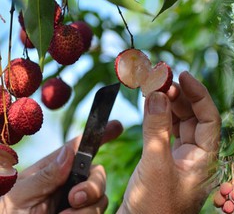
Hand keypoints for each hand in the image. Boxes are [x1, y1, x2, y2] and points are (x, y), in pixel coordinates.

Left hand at [0, 120, 122, 212]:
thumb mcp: (20, 196)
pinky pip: (100, 213)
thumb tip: (69, 151)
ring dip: (88, 208)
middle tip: (75, 198)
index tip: (116, 126)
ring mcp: (77, 204)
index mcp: (51, 171)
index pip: (78, 148)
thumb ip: (46, 175)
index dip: (99, 135)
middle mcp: (68, 185)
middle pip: (97, 173)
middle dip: (93, 184)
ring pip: (101, 197)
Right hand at [118, 71, 220, 213]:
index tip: (183, 75)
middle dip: (180, 96)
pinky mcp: (166, 162)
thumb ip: (157, 128)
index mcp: (206, 159)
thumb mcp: (155, 164)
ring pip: (180, 124)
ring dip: (168, 105)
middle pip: (194, 118)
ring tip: (154, 88)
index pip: (209, 118)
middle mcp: (197, 156)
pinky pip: (166, 133)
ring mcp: (182, 159)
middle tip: (162, 78)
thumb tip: (158, 93)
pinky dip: (159, 118)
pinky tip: (150, 106)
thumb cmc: (155, 207)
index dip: (198, 94)